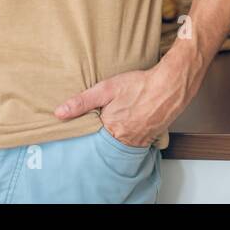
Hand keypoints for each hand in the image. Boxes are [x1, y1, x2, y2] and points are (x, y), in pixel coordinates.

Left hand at [53, 60, 187, 147]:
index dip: (88, 132)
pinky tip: (131, 124)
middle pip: (107, 143)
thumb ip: (82, 102)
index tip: (83, 130)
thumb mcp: (106, 89)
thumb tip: (59, 113)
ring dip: (117, 137)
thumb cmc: (139, 85)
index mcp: (111, 129)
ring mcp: (139, 140)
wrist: (170, 85)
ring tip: (116, 124)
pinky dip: (131, 135)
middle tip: (101, 126)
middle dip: (102, 136)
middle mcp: (125, 139)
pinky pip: (136, 142)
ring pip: (122, 143)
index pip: (91, 138)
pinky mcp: (150, 137)